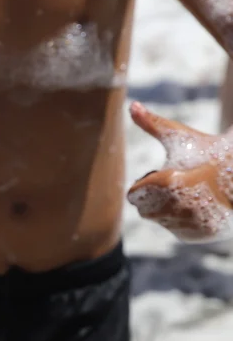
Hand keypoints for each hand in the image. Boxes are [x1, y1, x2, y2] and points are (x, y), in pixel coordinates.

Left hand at [128, 102, 232, 242]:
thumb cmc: (208, 151)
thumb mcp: (181, 136)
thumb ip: (152, 123)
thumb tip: (132, 105)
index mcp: (166, 184)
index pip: (134, 194)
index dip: (149, 182)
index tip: (171, 173)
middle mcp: (178, 208)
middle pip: (145, 209)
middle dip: (158, 197)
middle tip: (184, 183)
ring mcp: (191, 224)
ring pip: (161, 220)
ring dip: (171, 209)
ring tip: (195, 194)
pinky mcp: (200, 234)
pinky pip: (178, 231)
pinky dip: (184, 221)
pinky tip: (203, 207)